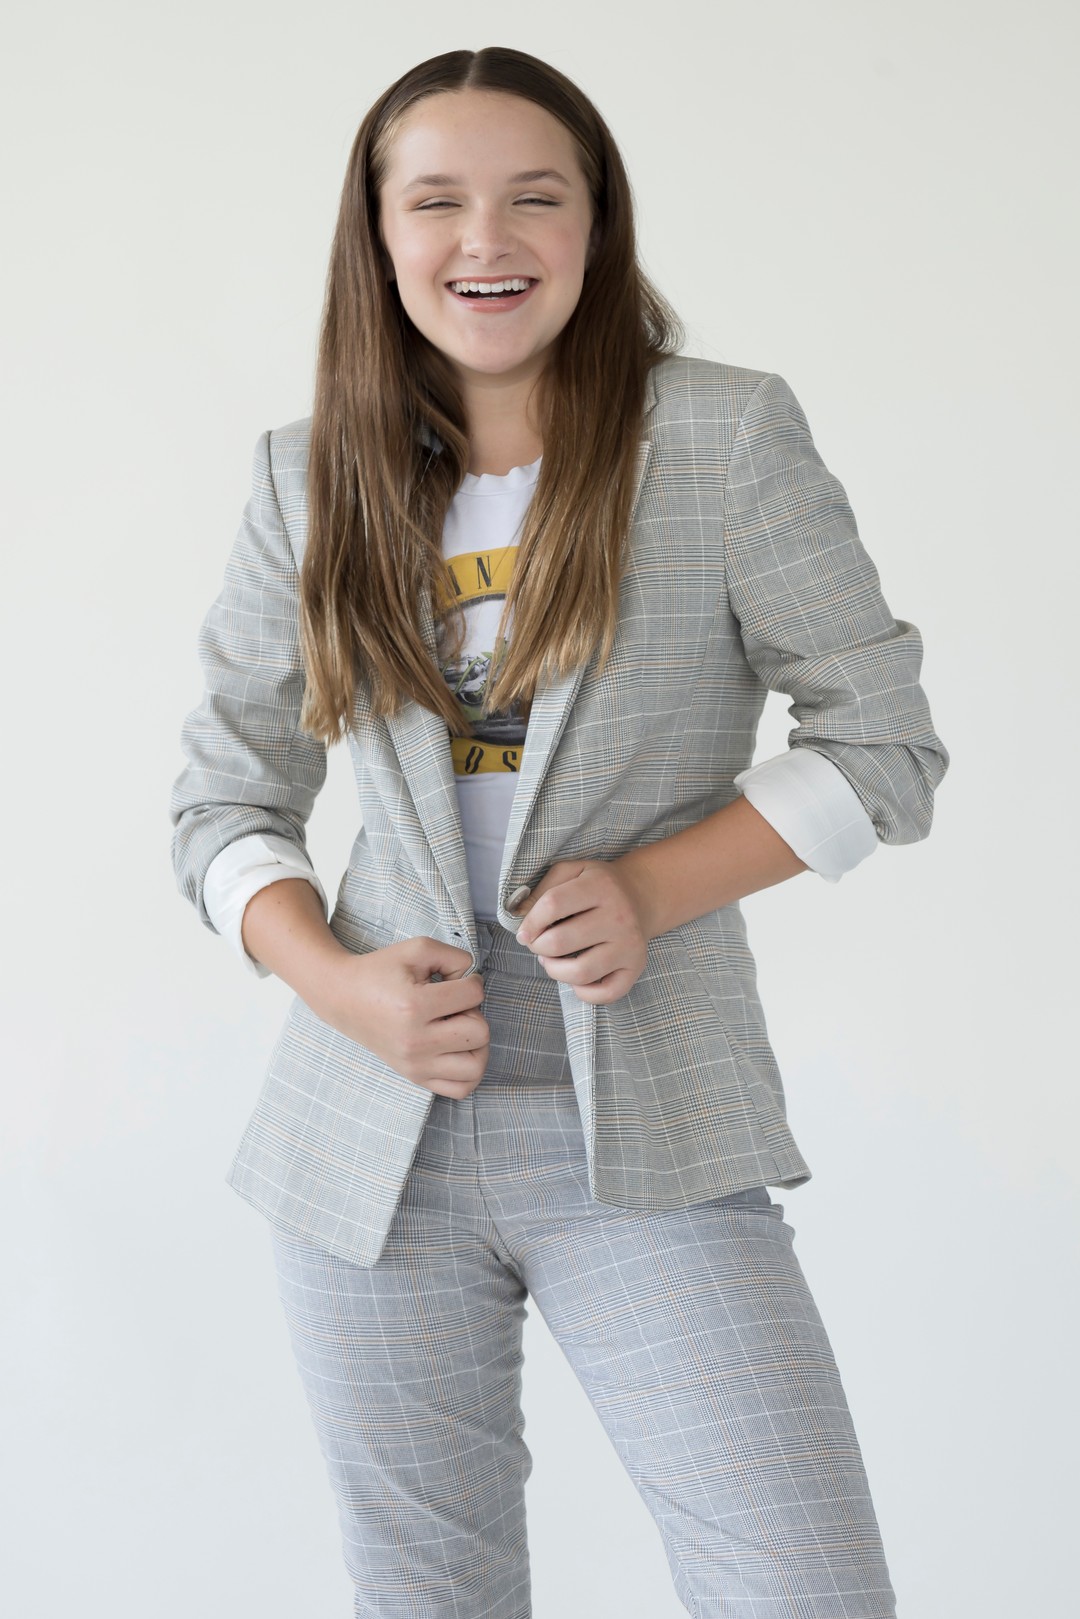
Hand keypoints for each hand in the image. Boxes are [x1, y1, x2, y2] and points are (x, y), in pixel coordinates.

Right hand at [316, 937, 489, 1098]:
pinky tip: (457, 1049)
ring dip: (476, 1044)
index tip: (452, 980)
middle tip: (453, 1006)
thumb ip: (457, 957)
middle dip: (474, 1013)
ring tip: (458, 1029)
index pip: (474, 994)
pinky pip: (461, 1089)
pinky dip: (469, 1070)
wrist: (344, 997)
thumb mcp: (418, 948)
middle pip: (480, 1032)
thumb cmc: (381, 970)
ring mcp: (415, 1065)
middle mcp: (415, 1042)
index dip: (471, 980)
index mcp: (414, 1006)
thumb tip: (476, 982)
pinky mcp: (415, 1077)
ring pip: (476, 1066)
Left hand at [513, 859, 651, 1003]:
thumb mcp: (571, 872)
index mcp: (600, 886)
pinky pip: (606, 993)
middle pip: (560, 942)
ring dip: (555, 971)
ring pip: (580, 972)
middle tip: (538, 945)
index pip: (552, 905)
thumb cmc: (597, 885)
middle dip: (538, 947)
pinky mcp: (636, 966)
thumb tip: (517, 917)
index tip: (524, 933)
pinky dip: (584, 993)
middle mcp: (619, 916)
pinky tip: (575, 978)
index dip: (530, 923)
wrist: (641, 895)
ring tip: (551, 961)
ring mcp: (630, 944)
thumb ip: (541, 889)